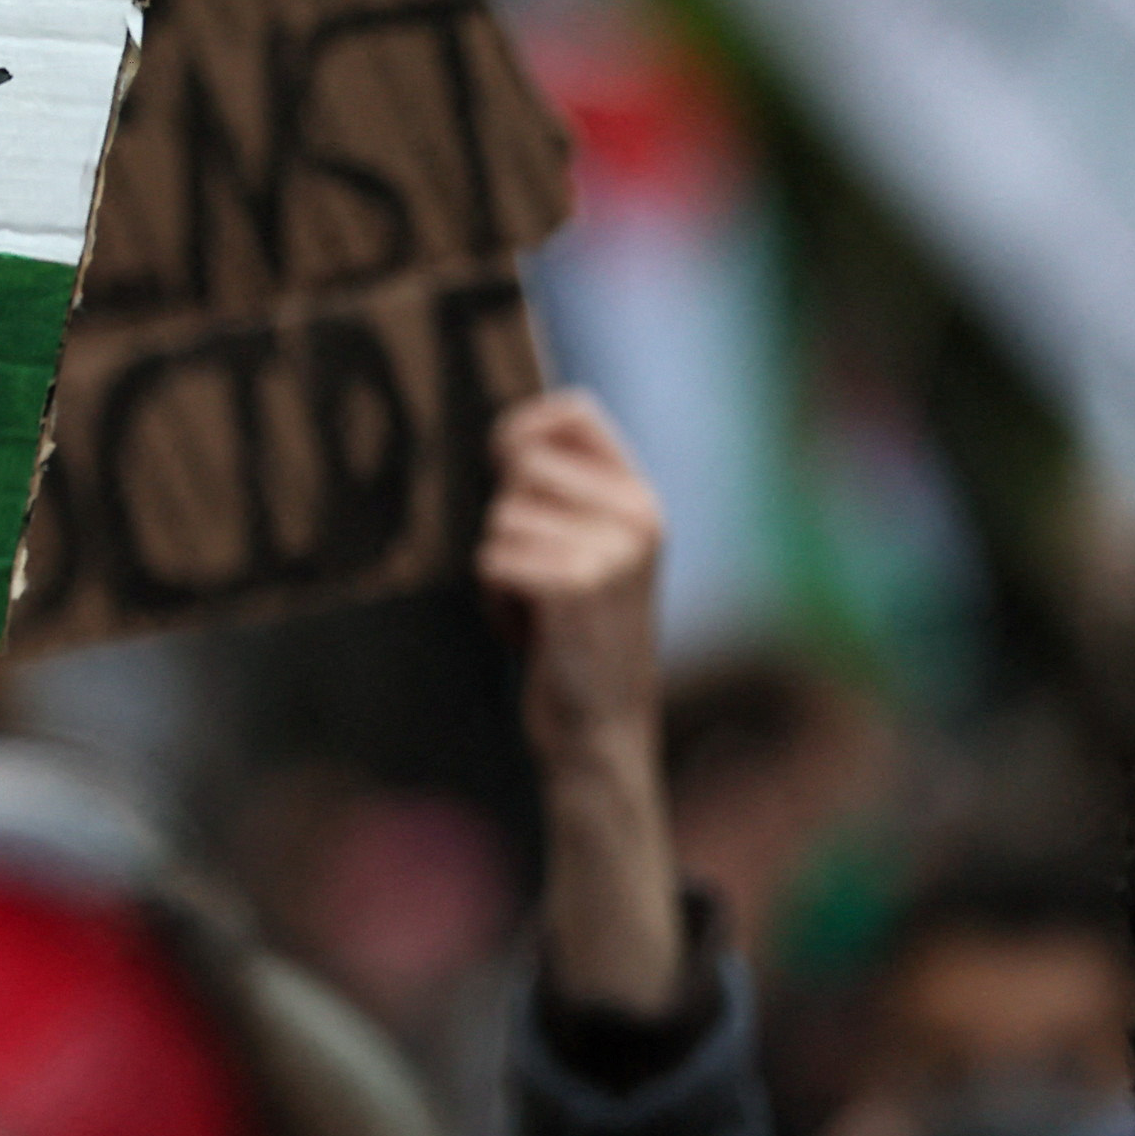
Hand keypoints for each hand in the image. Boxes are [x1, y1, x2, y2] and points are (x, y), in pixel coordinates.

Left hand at [479, 390, 664, 769]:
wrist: (601, 725)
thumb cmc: (577, 633)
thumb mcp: (588, 549)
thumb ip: (560, 493)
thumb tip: (502, 433)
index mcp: (641, 498)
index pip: (573, 409)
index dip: (522, 428)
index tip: (507, 466)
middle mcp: (636, 516)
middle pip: (519, 468)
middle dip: (506, 520)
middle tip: (538, 572)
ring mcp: (612, 551)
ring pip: (500, 520)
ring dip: (499, 567)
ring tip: (538, 606)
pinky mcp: (577, 587)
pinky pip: (493, 561)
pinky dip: (495, 599)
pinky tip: (532, 630)